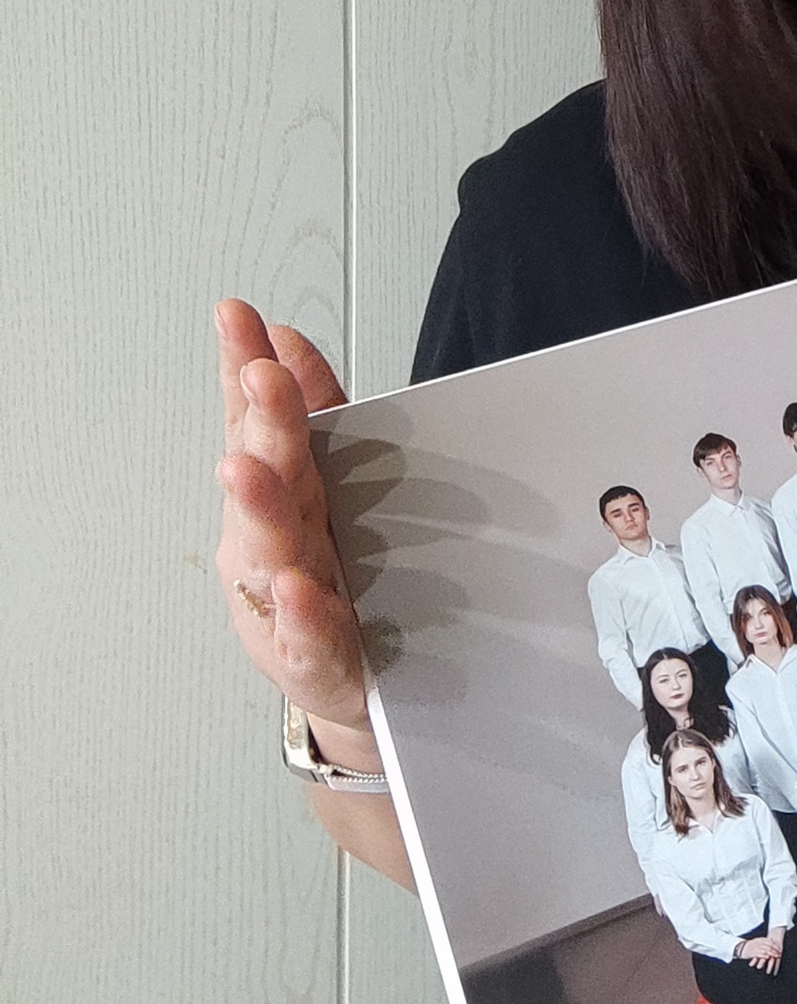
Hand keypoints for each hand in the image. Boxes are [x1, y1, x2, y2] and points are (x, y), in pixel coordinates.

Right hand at [213, 301, 411, 887]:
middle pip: (269, 475)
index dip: (243, 365)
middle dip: (263, 423)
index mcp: (279, 491)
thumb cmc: (332, 575)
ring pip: (272, 549)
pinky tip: (295, 587)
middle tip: (260, 377)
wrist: (352, 688)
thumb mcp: (321, 487)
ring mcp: (286, 600)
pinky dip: (302, 610)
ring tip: (248, 467)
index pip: (254, 419)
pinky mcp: (316, 657)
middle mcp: (271, 539)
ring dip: (262, 505)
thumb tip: (287, 335)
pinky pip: (309, 634)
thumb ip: (311, 411)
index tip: (236, 315)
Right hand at [736, 934, 780, 970]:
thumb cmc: (751, 945)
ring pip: (765, 950)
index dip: (776, 946)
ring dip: (772, 953)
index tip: (780, 949)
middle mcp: (759, 943)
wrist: (741, 947)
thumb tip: (773, 942)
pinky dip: (764, 955)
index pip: (770, 942)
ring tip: (776, 956)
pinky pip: (759, 954)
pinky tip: (767, 957)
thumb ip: (765, 941)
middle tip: (779, 954)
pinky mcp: (752, 953)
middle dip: (775, 950)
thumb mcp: (758, 941)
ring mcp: (756, 948)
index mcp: (761, 940)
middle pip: (769, 946)